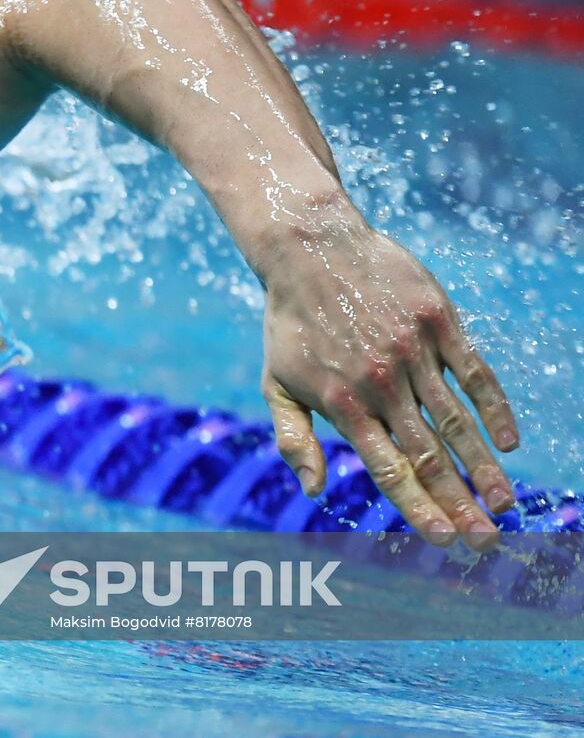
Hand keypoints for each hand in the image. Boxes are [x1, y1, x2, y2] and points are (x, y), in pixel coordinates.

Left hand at [258, 220, 517, 550]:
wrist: (309, 248)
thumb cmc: (290, 324)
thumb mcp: (277, 382)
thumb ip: (294, 439)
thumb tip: (311, 492)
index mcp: (344, 404)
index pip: (389, 468)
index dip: (419, 507)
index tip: (444, 539)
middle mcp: (382, 383)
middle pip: (430, 455)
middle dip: (460, 503)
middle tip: (487, 540)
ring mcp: (412, 351)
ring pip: (457, 421)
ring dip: (485, 467)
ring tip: (505, 503)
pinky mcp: (437, 322)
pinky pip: (474, 373)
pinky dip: (494, 409)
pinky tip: (509, 442)